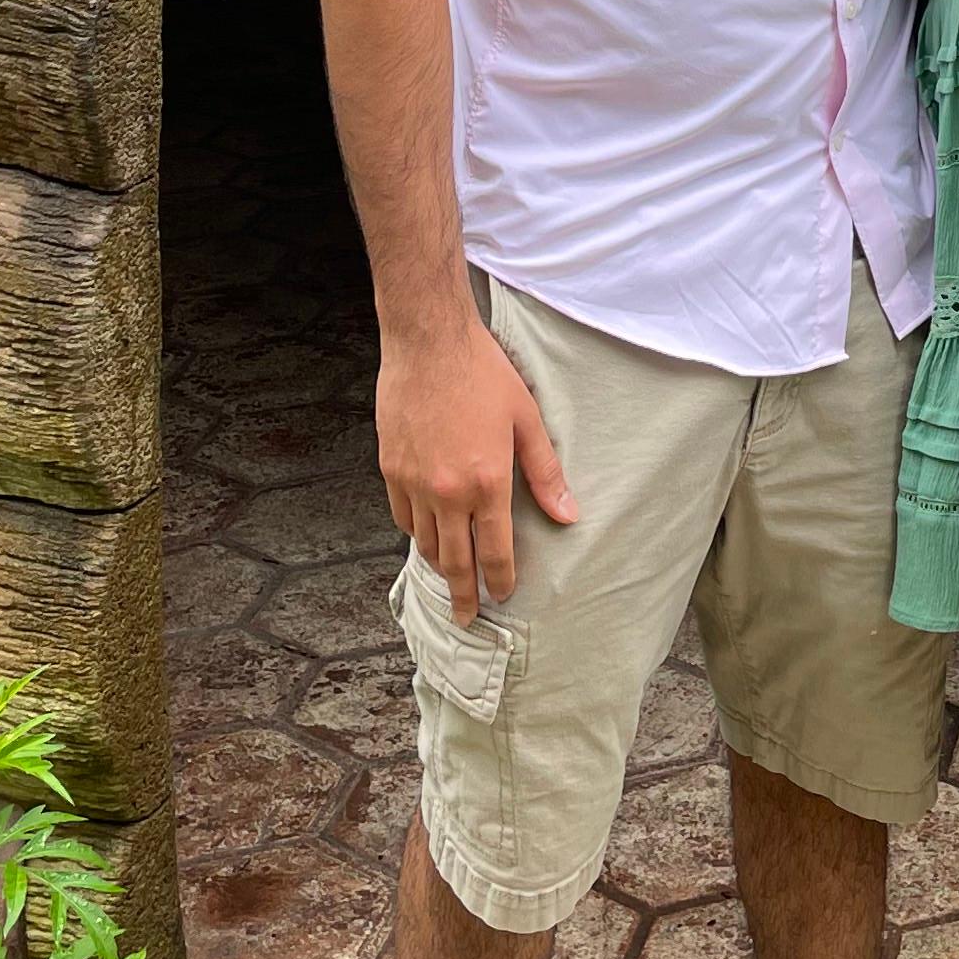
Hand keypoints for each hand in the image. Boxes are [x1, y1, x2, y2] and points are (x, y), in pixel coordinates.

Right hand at [376, 311, 576, 619]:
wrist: (429, 341)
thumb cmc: (484, 374)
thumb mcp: (527, 420)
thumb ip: (545, 473)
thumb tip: (568, 515)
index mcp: (487, 482)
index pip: (494, 553)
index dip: (500, 581)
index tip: (503, 596)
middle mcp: (447, 491)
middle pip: (455, 561)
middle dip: (463, 595)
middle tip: (466, 617)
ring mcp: (414, 482)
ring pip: (424, 542)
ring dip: (439, 563)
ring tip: (450, 576)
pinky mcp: (391, 467)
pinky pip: (401, 515)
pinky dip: (414, 531)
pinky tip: (425, 533)